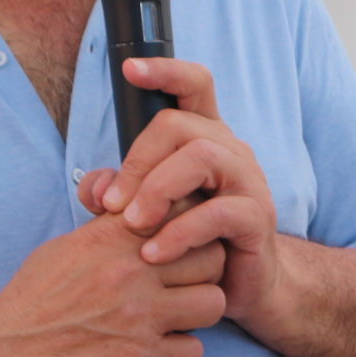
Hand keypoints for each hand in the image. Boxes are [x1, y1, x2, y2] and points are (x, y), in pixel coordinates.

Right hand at [0, 213, 227, 356]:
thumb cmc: (29, 305)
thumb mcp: (62, 250)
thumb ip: (107, 230)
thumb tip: (139, 209)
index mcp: (109, 239)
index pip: (184, 214)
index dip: (190, 232)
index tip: (180, 249)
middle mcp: (130, 272)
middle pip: (211, 258)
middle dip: (203, 273)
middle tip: (183, 288)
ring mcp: (140, 317)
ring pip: (213, 302)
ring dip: (197, 314)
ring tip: (172, 320)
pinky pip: (195, 350)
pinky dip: (179, 353)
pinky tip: (155, 352)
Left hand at [79, 58, 285, 324]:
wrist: (238, 286)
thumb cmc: (190, 242)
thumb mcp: (146, 213)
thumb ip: (116, 195)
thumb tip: (97, 188)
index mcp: (206, 138)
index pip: (194, 86)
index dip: (166, 71)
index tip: (130, 70)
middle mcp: (231, 151)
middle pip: (182, 124)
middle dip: (138, 161)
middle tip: (112, 205)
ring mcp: (250, 182)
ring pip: (202, 157)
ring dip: (157, 190)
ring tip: (133, 226)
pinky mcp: (258, 218)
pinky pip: (218, 213)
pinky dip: (179, 233)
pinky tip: (154, 254)